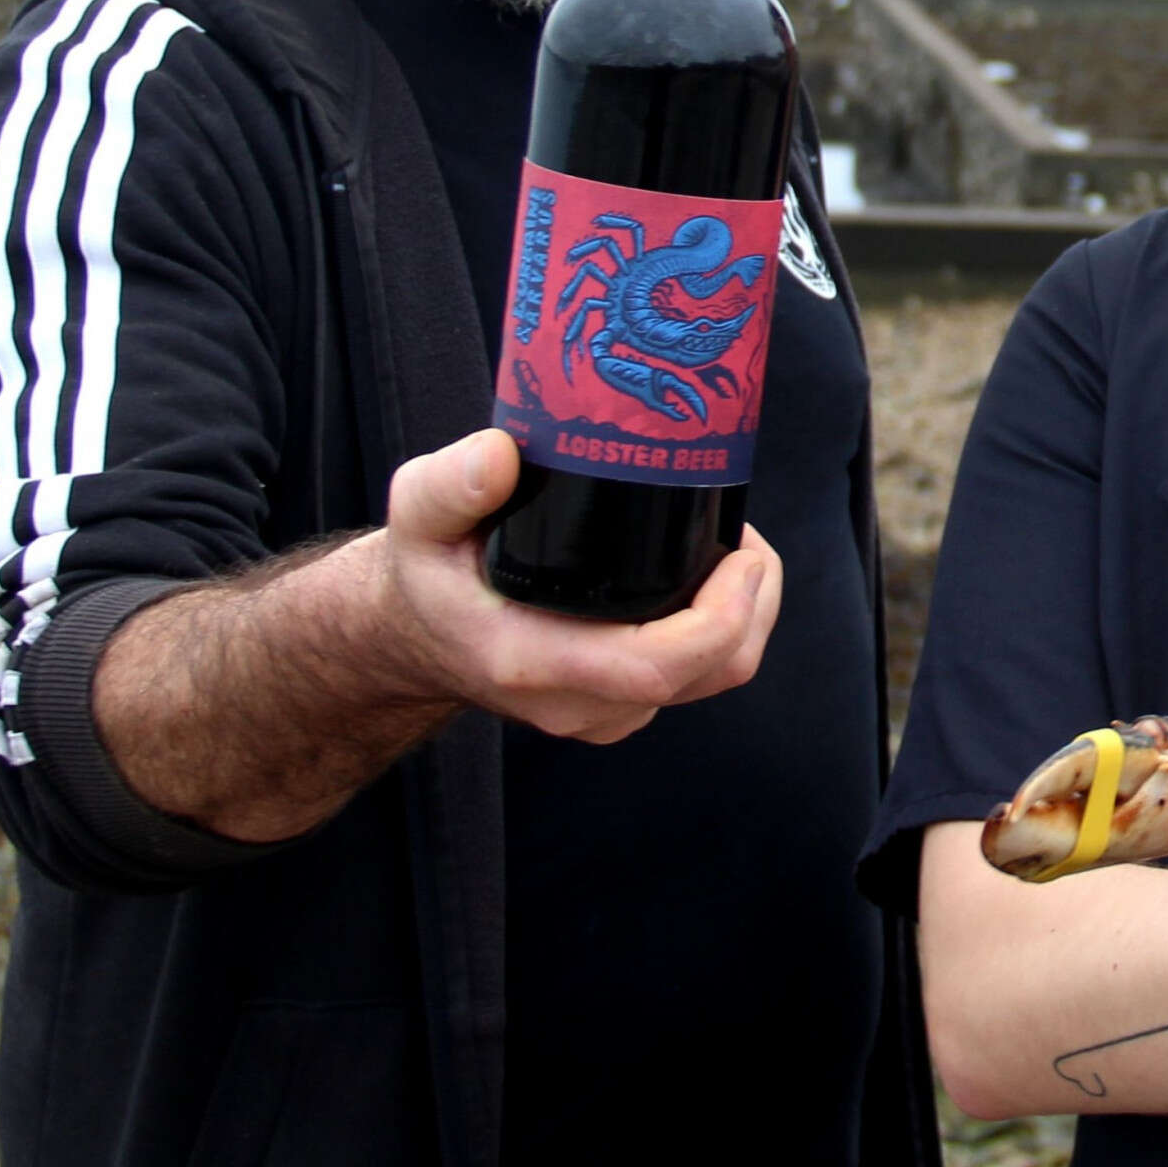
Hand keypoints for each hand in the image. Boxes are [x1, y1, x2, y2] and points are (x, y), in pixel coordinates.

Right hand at [372, 429, 781, 742]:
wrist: (416, 630)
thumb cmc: (427, 568)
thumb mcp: (416, 516)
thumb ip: (448, 485)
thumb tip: (499, 455)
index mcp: (532, 661)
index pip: (655, 666)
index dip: (720, 618)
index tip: (742, 553)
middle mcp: (575, 702)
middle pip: (708, 674)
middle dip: (752, 603)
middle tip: (741, 533)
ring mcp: (603, 711)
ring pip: (713, 677)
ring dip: (744, 614)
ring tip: (729, 545)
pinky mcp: (622, 705)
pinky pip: (699, 676)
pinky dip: (723, 627)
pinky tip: (706, 574)